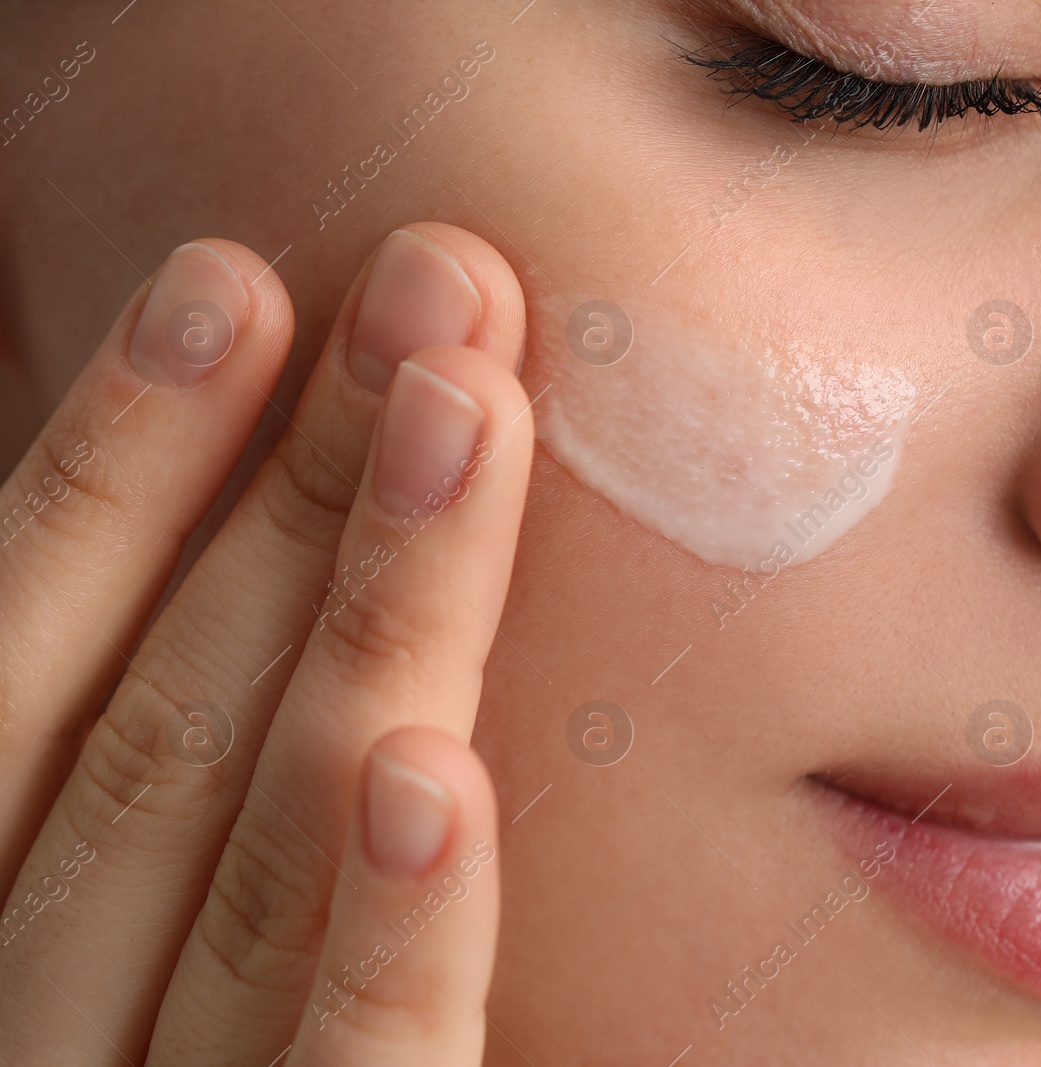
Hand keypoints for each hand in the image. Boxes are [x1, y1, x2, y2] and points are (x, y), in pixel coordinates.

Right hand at [0, 224, 532, 1065]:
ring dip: (362, 618)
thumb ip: (139, 833)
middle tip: (425, 289)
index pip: (35, 674)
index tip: (235, 293)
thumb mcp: (101, 961)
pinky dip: (378, 933)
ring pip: (246, 851)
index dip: (113, 468)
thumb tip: (297, 658)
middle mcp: (19, 1021)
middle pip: (160, 722)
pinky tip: (427, 770)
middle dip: (288, 489)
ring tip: (458, 413)